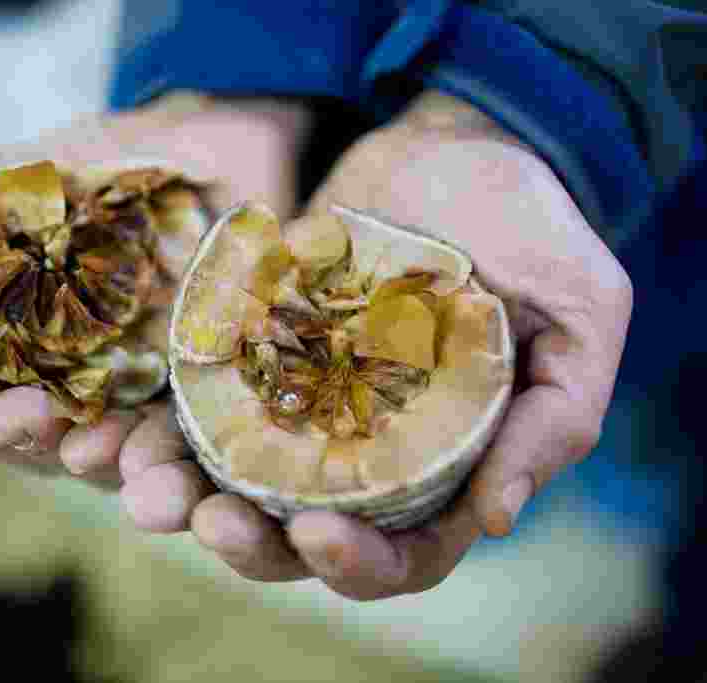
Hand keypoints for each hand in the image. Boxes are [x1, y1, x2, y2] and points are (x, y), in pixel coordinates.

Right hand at [0, 92, 312, 488]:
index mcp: (10, 343)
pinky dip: (153, 451)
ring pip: (94, 447)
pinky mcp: (194, 390)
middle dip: (5, 423)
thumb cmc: (90, 164)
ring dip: (78, 453)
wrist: (202, 139)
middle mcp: (65, 379)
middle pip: (24, 429)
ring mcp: (130, 389)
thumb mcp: (6, 183)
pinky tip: (138, 451)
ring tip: (74, 445)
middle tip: (1, 410)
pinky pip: (174, 438)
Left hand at [143, 92, 631, 598]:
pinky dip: (164, 421)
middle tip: (210, 523)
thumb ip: (555, 419)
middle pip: (302, 534)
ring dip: (189, 496)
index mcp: (445, 466)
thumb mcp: (579, 316)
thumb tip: (498, 519)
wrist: (460, 142)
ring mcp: (307, 401)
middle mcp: (367, 450)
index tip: (322, 536)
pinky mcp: (259, 347)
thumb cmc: (535, 229)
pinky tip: (127, 425)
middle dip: (256, 546)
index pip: (404, 553)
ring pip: (238, 482)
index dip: (362, 565)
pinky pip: (202, 400)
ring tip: (148, 488)